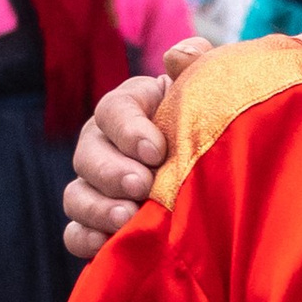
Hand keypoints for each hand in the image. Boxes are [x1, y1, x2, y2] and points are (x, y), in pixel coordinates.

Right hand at [62, 35, 210, 259]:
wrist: (225, 176)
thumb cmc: (213, 127)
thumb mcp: (211, 92)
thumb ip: (198, 67)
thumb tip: (180, 56)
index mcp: (129, 109)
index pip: (114, 110)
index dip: (130, 129)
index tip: (157, 150)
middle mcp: (104, 146)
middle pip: (87, 154)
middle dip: (112, 171)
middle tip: (141, 185)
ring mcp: (96, 187)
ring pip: (76, 195)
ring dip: (97, 207)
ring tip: (127, 217)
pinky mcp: (98, 225)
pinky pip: (75, 234)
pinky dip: (85, 239)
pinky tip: (106, 245)